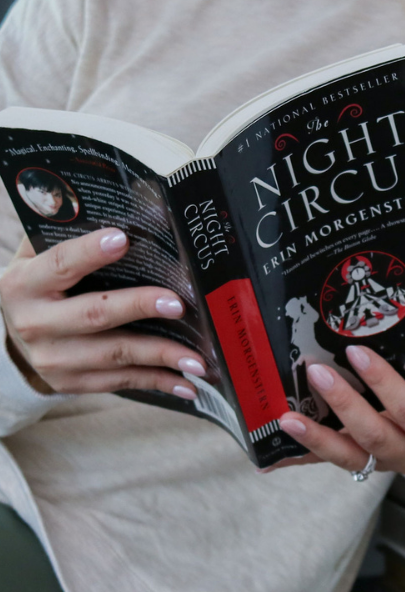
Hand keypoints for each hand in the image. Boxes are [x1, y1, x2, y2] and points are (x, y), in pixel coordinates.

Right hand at [0, 229, 204, 398]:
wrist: (13, 337)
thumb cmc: (41, 285)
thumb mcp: (40, 256)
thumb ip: (70, 233)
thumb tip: (127, 208)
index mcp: (24, 283)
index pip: (60, 264)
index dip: (90, 252)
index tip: (123, 239)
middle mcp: (35, 323)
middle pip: (95, 314)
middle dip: (140, 306)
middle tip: (178, 303)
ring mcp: (54, 359)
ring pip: (116, 354)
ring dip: (162, 355)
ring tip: (199, 358)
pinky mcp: (72, 383)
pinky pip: (122, 381)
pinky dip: (158, 381)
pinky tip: (187, 382)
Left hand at [272, 346, 404, 474]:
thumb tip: (402, 315)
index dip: (383, 382)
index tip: (356, 351)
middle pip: (375, 434)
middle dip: (343, 403)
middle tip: (317, 372)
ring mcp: (388, 464)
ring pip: (349, 456)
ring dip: (315, 437)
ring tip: (287, 420)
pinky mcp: (366, 465)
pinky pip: (333, 462)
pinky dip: (302, 460)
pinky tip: (270, 460)